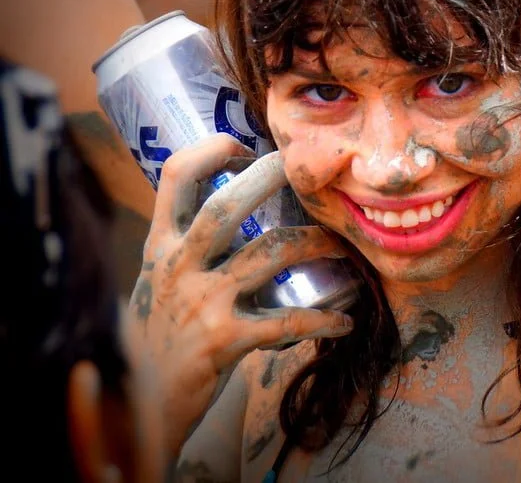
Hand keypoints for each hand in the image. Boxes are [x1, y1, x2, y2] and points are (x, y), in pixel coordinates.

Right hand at [126, 133, 353, 457]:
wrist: (141, 409)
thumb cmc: (160, 335)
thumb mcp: (157, 280)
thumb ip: (187, 245)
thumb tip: (239, 202)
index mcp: (161, 245)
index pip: (176, 176)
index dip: (211, 149)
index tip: (244, 147)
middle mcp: (178, 266)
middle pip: (226, 206)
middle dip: (270, 178)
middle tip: (308, 172)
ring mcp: (201, 303)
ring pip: (271, 253)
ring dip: (317, 244)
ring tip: (344, 248)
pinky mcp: (224, 341)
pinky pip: (287, 321)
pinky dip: (324, 319)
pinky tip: (344, 321)